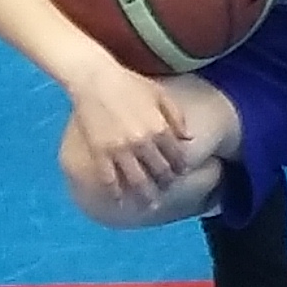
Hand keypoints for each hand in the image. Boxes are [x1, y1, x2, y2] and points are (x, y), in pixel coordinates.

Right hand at [63, 62, 193, 201]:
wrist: (96, 80)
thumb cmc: (130, 84)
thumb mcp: (161, 95)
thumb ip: (177, 117)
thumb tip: (190, 138)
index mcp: (160, 128)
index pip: (176, 156)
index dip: (180, 167)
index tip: (181, 174)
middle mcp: (142, 142)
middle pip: (159, 171)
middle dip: (166, 183)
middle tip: (167, 191)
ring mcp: (120, 150)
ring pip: (137, 180)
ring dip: (146, 195)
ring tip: (151, 205)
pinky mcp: (100, 153)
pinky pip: (109, 179)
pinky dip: (116, 193)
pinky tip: (120, 202)